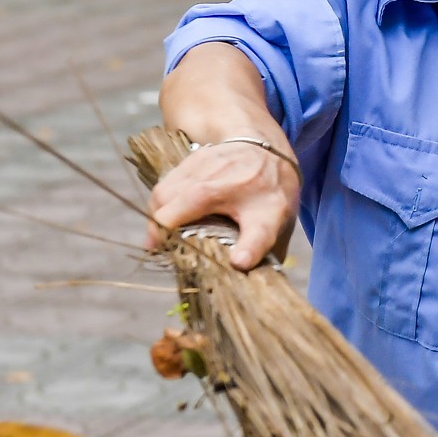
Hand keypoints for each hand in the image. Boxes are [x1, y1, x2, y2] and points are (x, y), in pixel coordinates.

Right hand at [146, 139, 300, 271]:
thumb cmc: (270, 196)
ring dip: (158, 221)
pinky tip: (162, 221)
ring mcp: (212, 168)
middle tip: (164, 254)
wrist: (265, 147)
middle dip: (171, 230)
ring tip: (161, 240)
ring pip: (169, 194)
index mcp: (268, 211)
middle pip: (197, 200)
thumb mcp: (280, 226)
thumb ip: (265, 257)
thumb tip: (250, 289)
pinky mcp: (192, 161)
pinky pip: (163, 188)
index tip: (238, 263)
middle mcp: (240, 186)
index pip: (261, 231)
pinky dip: (157, 208)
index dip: (250, 249)